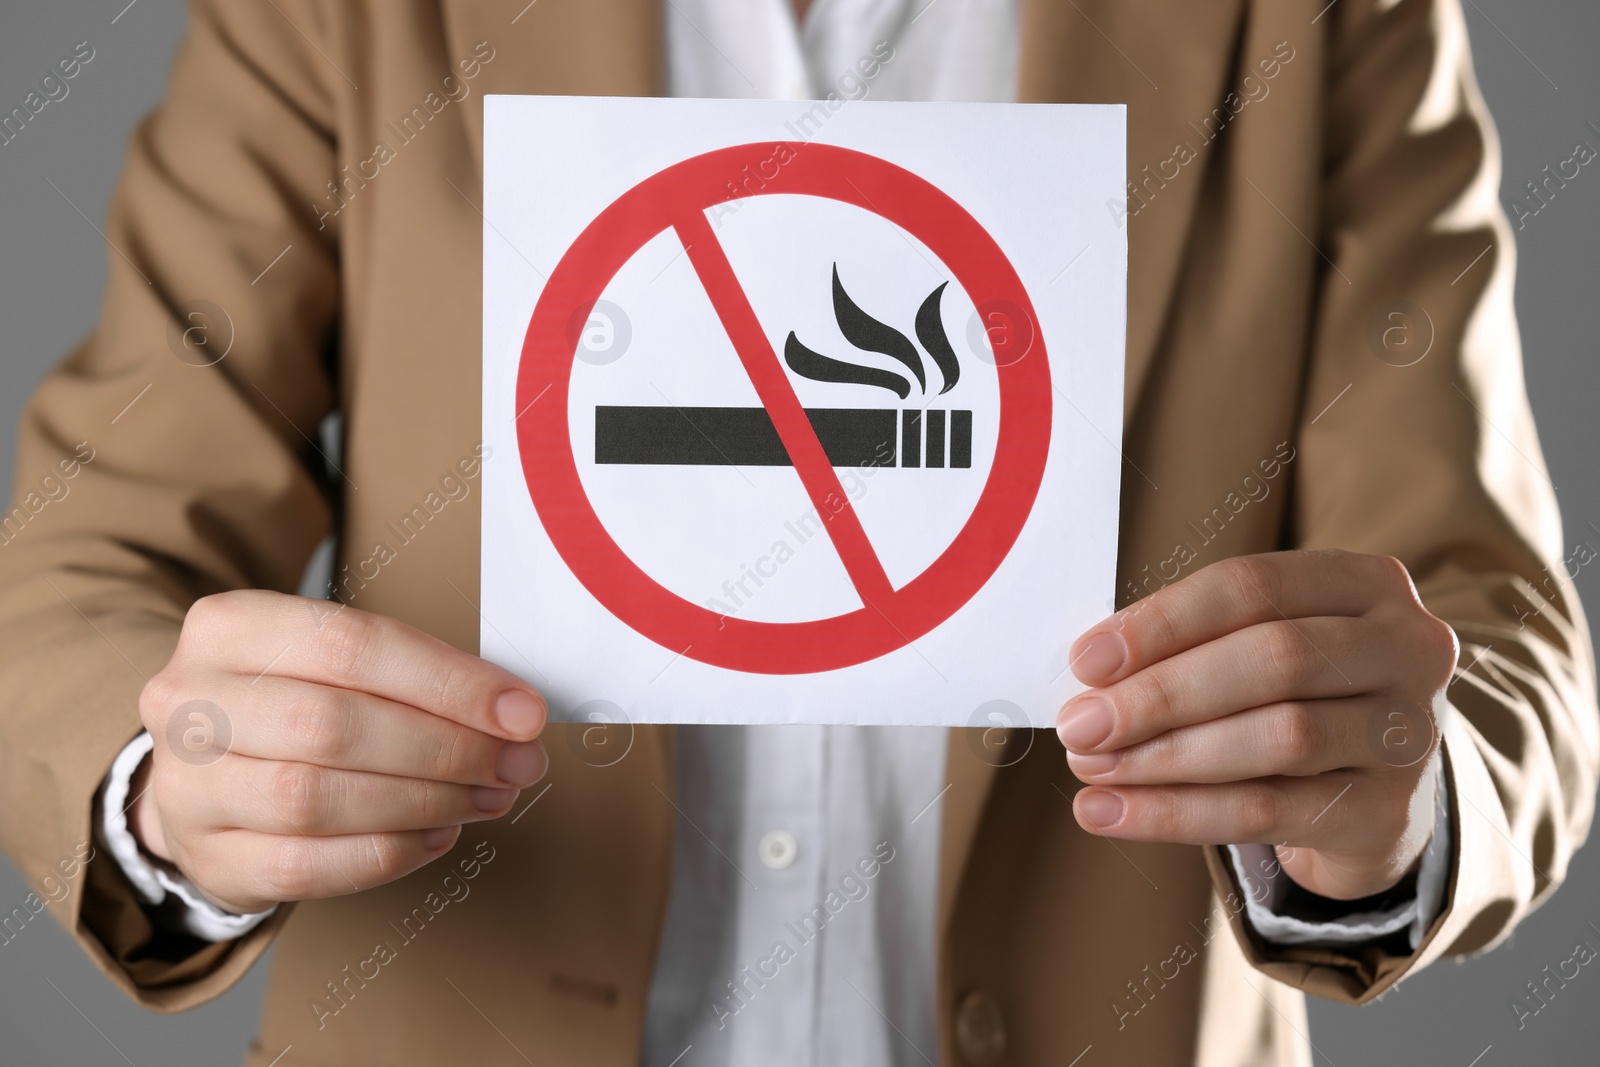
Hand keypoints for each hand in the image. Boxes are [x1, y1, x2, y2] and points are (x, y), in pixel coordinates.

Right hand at [131, 590, 547, 913]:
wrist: (205, 772)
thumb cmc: (294, 703)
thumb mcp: (338, 662)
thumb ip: (416, 677)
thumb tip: (515, 713)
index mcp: (228, 627)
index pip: (352, 645)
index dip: (449, 682)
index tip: (522, 712)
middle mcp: (189, 701)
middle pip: (333, 725)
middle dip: (445, 748)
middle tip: (515, 764)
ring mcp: (185, 785)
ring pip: (316, 799)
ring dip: (424, 802)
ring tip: (485, 797)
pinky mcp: (206, 856)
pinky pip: (306, 866)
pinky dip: (388, 853)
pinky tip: (438, 834)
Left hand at [1058, 550, 1454, 900]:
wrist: (1372, 796)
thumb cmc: (1293, 698)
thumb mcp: (1257, 649)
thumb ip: (1190, 646)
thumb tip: (1090, 674)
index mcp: (1365, 583)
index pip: (1252, 587)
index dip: (1163, 622)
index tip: (1086, 660)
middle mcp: (1406, 648)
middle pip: (1273, 659)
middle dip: (1160, 694)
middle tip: (1080, 725)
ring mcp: (1410, 733)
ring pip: (1278, 737)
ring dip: (1166, 755)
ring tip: (1092, 768)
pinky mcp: (1388, 811)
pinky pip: (1268, 812)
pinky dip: (1177, 814)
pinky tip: (1112, 813)